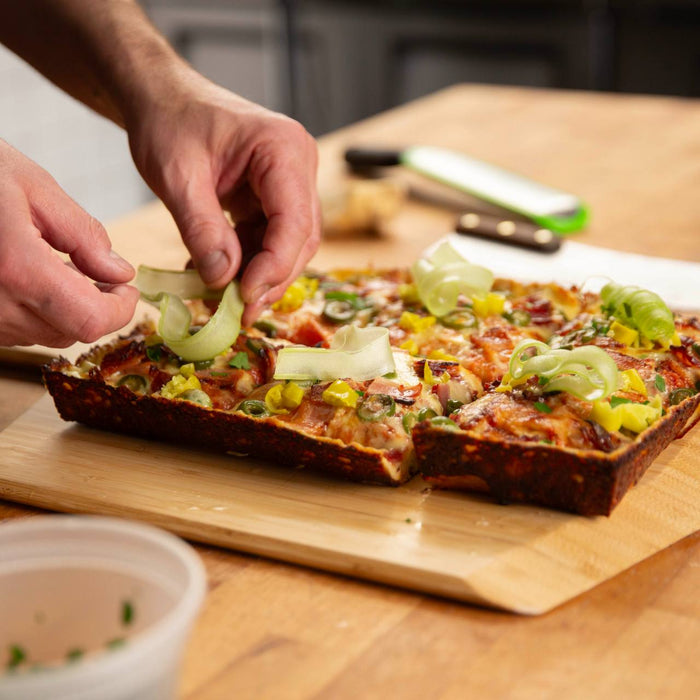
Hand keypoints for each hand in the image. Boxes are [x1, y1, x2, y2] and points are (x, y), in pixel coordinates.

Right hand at [0, 140, 138, 346]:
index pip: (90, 321)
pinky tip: (30, 276)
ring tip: (60, 266)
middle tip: (99, 272)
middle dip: (96, 306)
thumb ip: (83, 235)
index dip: (120, 310)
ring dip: (66, 310)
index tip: (127, 289)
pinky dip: (37, 310)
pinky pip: (17, 330)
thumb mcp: (34, 188)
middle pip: (72, 333)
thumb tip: (119, 273)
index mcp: (17, 269)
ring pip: (46, 335)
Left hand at [123, 69, 320, 325]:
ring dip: (259, 275)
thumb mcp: (176, 176)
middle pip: (300, 238)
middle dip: (270, 278)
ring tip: (224, 299)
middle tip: (238, 311)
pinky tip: (218, 275)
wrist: (161, 98)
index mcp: (283, 149)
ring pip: (289, 244)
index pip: (295, 222)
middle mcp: (298, 165)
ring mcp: (290, 182)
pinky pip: (269, 238)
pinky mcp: (273, 196)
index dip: (273, 266)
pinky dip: (247, 262)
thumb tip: (223, 280)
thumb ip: (201, 228)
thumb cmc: (168, 122)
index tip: (243, 298)